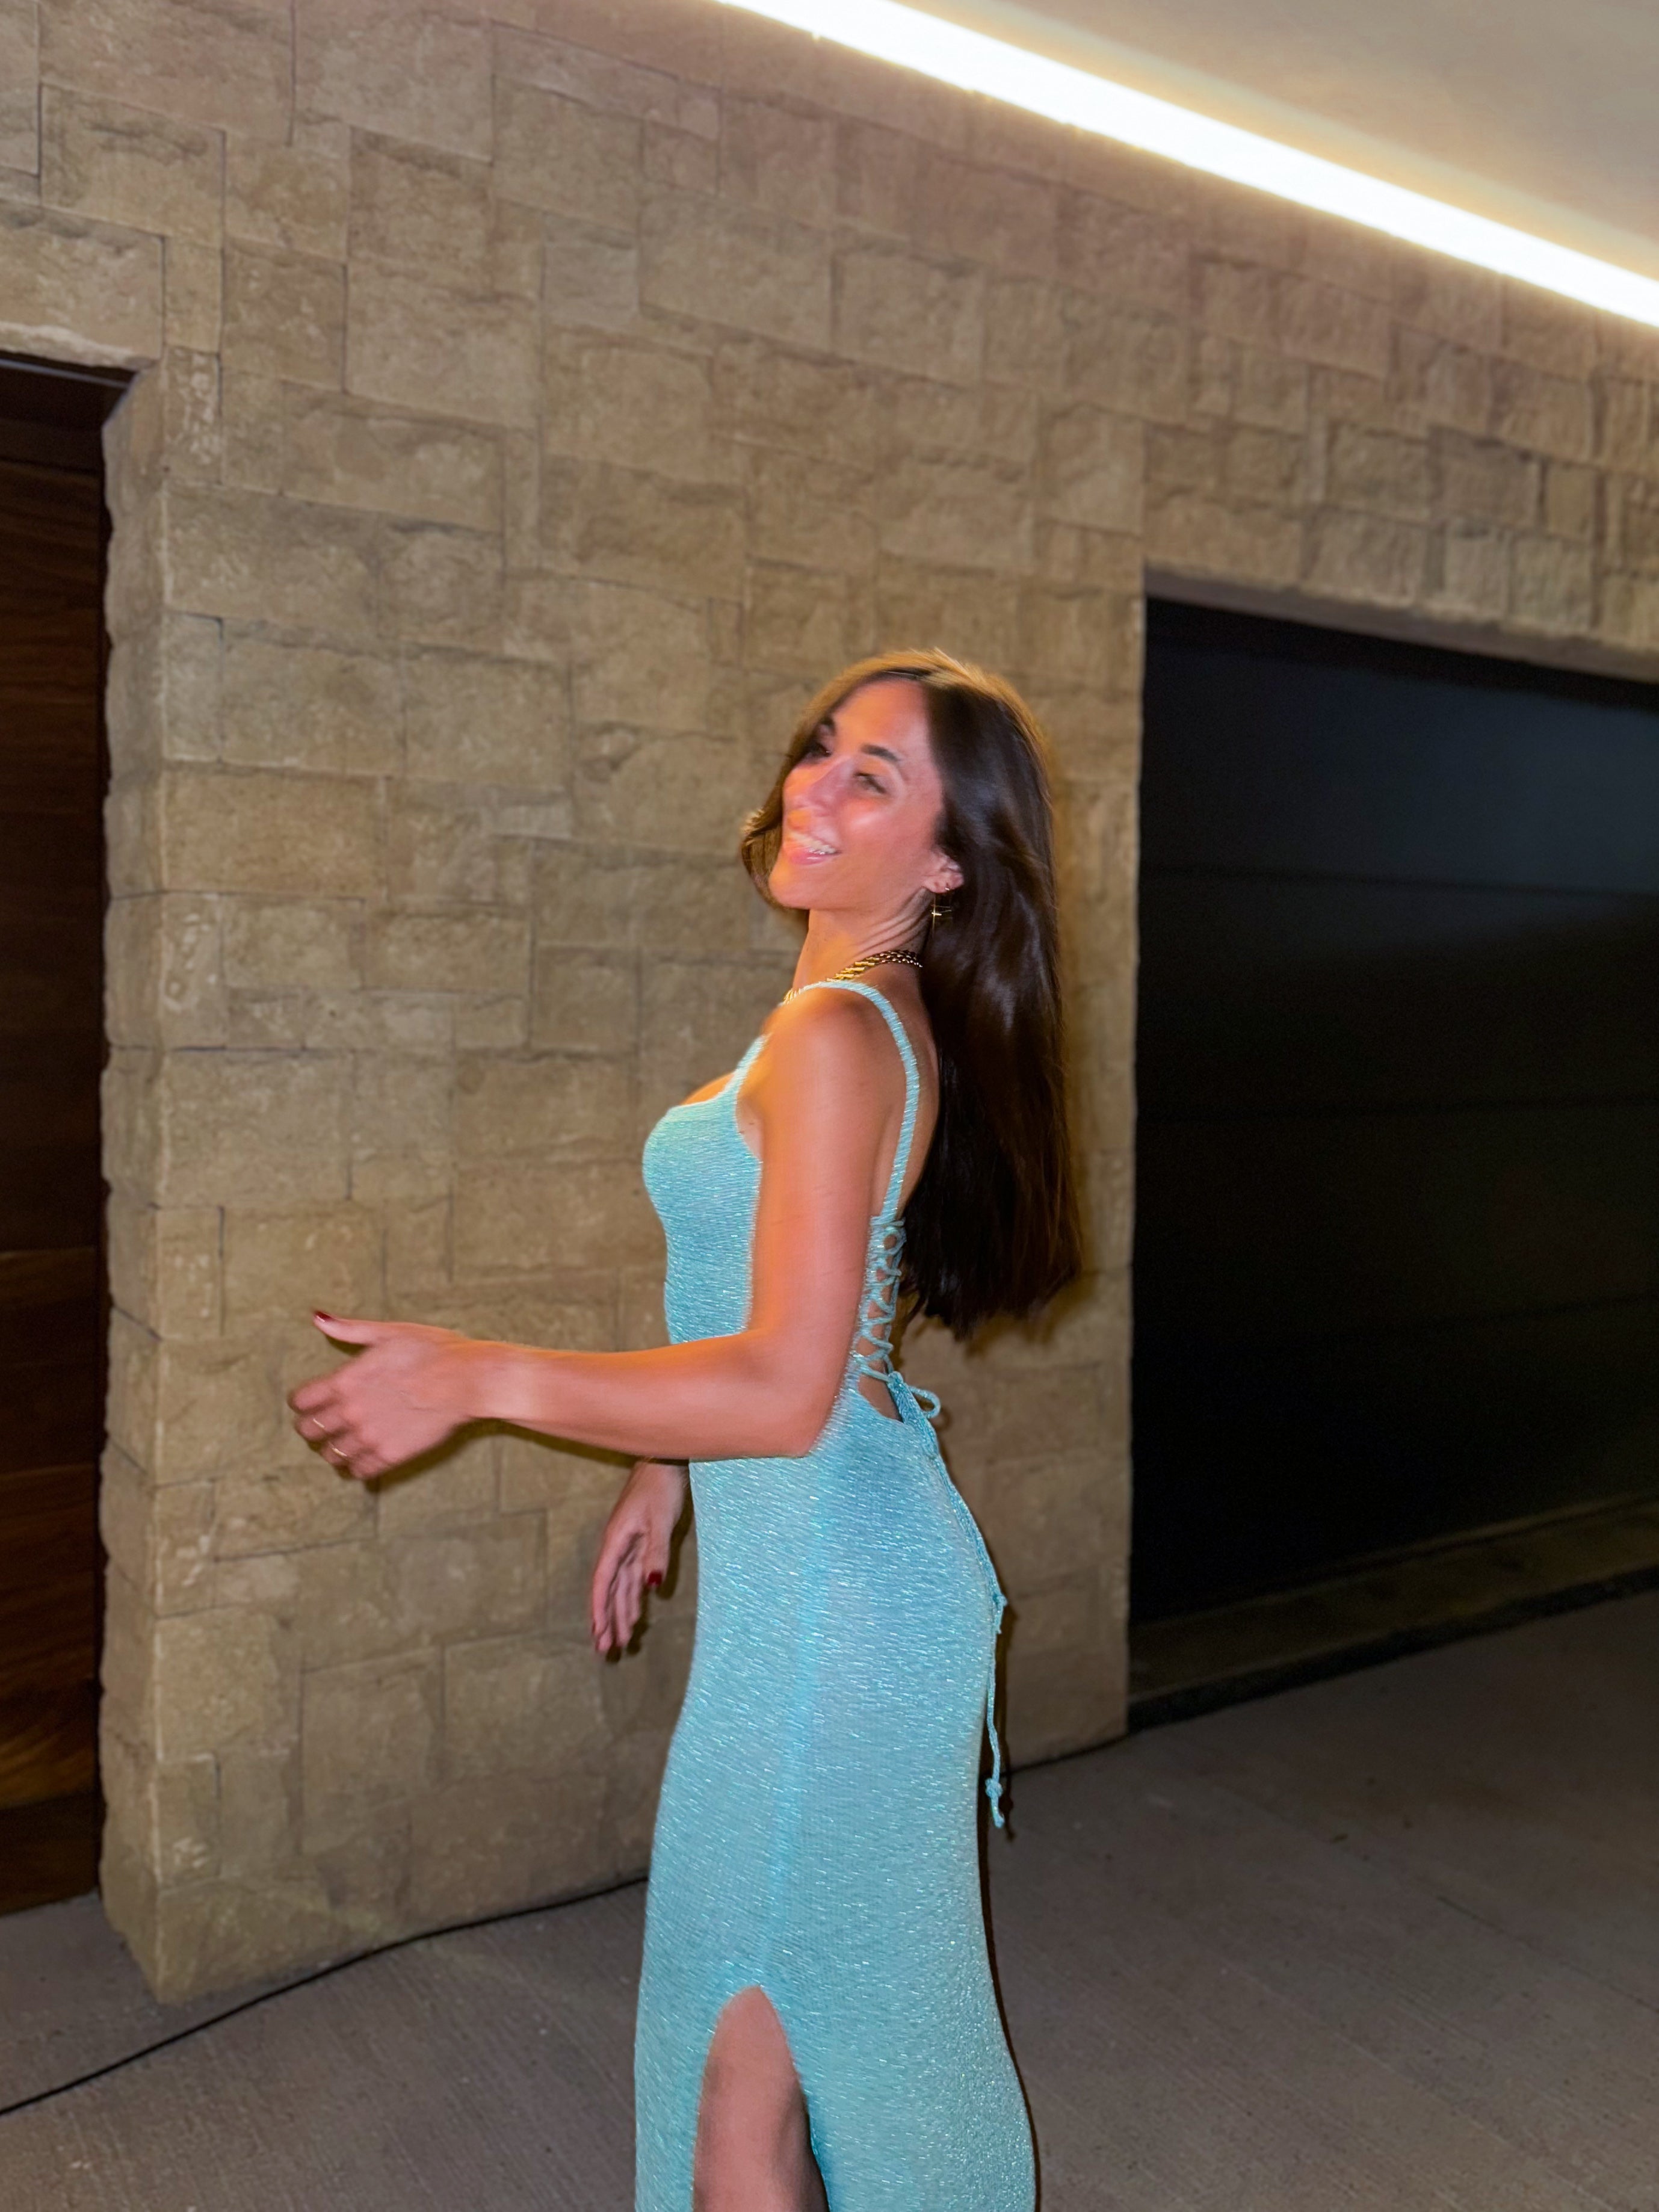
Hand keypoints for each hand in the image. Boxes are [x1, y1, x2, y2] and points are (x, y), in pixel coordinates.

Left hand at [288, 1312, 480, 1480]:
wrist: (468, 1379)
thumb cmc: (433, 1350)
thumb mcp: (390, 1332)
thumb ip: (349, 1329)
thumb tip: (317, 1317)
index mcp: (345, 1380)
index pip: (301, 1401)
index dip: (301, 1402)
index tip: (309, 1402)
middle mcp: (351, 1411)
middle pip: (308, 1431)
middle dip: (311, 1427)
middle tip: (323, 1423)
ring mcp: (369, 1436)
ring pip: (330, 1454)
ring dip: (332, 1448)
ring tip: (343, 1442)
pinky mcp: (390, 1455)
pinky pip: (358, 1471)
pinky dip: (355, 1466)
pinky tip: (363, 1457)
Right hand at [590, 1460, 687, 1655]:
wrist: (665, 1462)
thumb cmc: (660, 1488)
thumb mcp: (660, 1520)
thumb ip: (655, 1554)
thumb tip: (649, 1587)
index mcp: (616, 1541)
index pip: (603, 1582)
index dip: (599, 1609)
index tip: (598, 1634)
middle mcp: (618, 1547)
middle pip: (609, 1590)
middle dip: (607, 1620)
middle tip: (606, 1651)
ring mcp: (629, 1546)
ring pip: (622, 1587)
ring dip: (620, 1613)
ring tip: (620, 1640)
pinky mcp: (641, 1544)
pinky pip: (633, 1577)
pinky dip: (633, 1597)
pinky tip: (636, 1614)